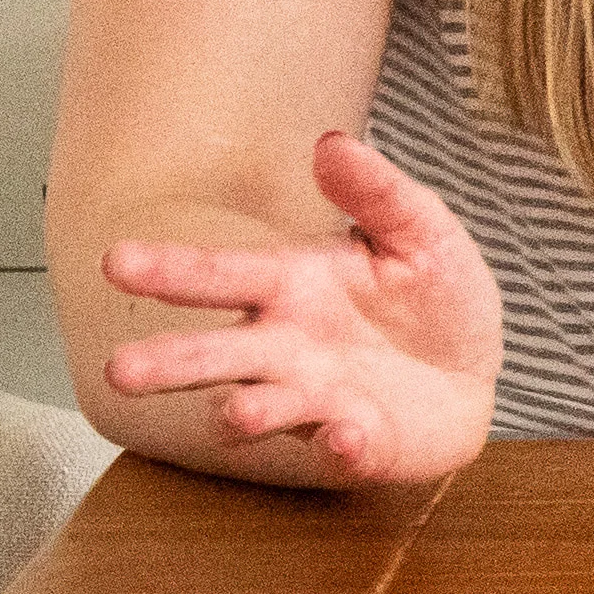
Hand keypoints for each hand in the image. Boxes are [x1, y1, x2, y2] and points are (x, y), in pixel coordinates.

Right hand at [99, 131, 505, 485]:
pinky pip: (340, 449)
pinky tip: (347, 435)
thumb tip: (330, 143)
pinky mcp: (358, 444)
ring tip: (238, 411)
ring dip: (247, 412)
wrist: (476, 370)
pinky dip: (340, 445)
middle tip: (120, 370)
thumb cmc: (430, 296)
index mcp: (290, 283)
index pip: (220, 272)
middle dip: (169, 362)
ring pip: (261, 409)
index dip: (168, 268)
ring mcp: (316, 400)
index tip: (116, 260)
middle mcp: (284, 347)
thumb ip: (376, 191)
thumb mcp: (418, 230)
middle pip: (215, 354)